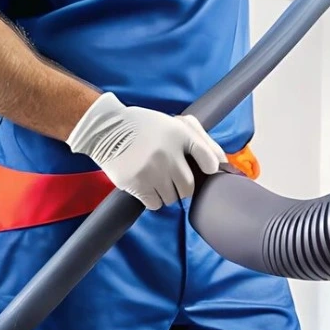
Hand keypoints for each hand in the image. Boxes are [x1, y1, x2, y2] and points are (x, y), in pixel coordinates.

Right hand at [67, 92, 225, 209]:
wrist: (107, 129)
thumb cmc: (146, 127)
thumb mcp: (175, 124)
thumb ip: (202, 140)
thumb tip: (222, 163)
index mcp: (180, 133)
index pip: (208, 159)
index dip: (209, 169)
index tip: (204, 171)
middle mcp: (168, 152)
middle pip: (189, 187)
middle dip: (184, 186)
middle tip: (173, 177)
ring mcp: (152, 169)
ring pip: (173, 198)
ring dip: (168, 193)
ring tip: (158, 178)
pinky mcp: (136, 183)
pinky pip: (156, 204)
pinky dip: (154, 199)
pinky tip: (147, 185)